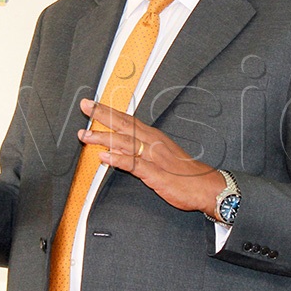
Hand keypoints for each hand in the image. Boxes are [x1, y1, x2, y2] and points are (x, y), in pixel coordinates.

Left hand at [77, 99, 223, 214]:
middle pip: (124, 125)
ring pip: (126, 142)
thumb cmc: (182, 172)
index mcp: (153, 136)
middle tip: (85, 106)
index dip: (108, 111)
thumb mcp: (158, 156)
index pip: (126, 120)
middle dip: (103, 115)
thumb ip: (135, 151)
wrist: (205, 187)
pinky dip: (119, 159)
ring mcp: (154, 157)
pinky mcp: (156, 174)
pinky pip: (135, 164)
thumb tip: (112, 147)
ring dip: (105, 137)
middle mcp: (152, 142)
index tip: (91, 103)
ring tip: (85, 135)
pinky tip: (104, 157)